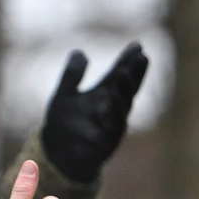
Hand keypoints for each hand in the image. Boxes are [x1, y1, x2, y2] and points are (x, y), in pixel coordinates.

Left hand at [42, 41, 148, 182]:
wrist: (57, 153)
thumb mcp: (63, 95)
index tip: (137, 45)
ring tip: (123, 73)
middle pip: (127, 87)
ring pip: (123, 104)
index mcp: (103, 93)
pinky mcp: (110, 139)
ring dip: (124, 89)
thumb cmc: (62, 124)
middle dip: (135, 73)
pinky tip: (110, 100)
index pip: (118, 74)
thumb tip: (79, 52)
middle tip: (141, 56)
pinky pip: (114, 124)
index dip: (127, 60)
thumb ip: (71, 75)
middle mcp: (113, 106)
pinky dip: (112, 112)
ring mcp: (113, 123)